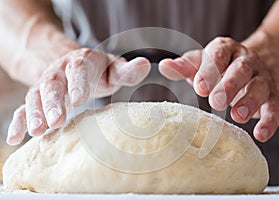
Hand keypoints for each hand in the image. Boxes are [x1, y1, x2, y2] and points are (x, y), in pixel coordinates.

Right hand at [7, 48, 150, 144]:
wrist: (70, 63)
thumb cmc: (97, 70)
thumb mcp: (112, 68)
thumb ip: (127, 70)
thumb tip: (146, 64)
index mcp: (80, 62)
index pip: (77, 70)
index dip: (78, 83)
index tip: (80, 99)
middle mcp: (59, 72)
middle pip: (52, 84)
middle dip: (53, 102)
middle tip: (55, 121)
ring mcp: (45, 85)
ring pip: (35, 96)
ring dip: (35, 113)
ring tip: (37, 131)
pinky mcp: (37, 98)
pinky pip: (23, 108)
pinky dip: (18, 122)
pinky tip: (15, 138)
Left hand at [159, 37, 278, 141]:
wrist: (250, 66)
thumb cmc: (218, 67)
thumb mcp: (199, 64)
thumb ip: (184, 66)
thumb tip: (164, 66)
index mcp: (226, 49)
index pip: (219, 54)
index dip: (210, 69)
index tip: (199, 87)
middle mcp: (246, 61)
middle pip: (241, 69)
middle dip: (229, 85)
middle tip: (216, 102)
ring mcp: (261, 78)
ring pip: (260, 87)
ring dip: (249, 101)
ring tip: (236, 116)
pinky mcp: (273, 96)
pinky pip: (276, 107)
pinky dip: (270, 121)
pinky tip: (260, 134)